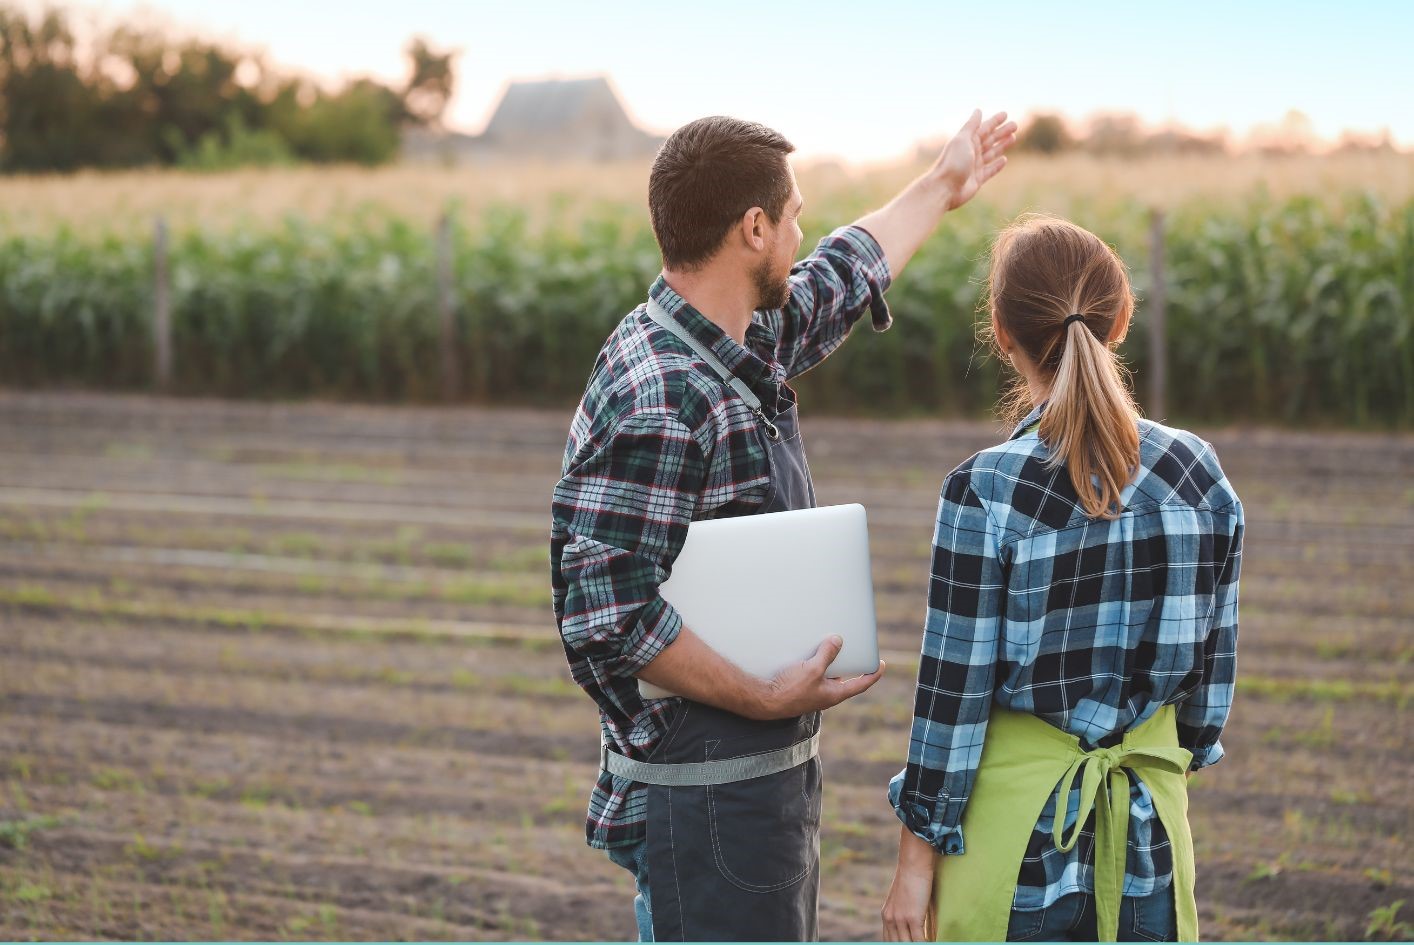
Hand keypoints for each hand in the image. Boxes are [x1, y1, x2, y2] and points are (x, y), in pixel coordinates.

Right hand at [751, 635, 884, 718]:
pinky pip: (813, 673)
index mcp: (834, 694)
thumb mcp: (813, 669)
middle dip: (847, 662)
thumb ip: (827, 655)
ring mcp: (813, 692)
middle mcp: (826, 695)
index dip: (873, 674)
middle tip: (850, 648)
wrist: (765, 700)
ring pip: (827, 674)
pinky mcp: (801, 688)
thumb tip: (838, 641)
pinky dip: (815, 663)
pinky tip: (808, 652)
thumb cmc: (790, 690)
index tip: (881, 665)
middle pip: (843, 677)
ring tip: (827, 645)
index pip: (860, 684)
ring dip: (829, 661)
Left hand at [882, 862, 934, 940]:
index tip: (906, 944)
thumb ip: (902, 913)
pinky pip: (919, 941)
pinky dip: (926, 944)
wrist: (913, 864)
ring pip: (908, 944)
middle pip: (897, 944)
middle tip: (916, 944)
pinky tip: (932, 942)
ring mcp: (900, 919)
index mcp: (886, 915)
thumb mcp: (901, 899)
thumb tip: (912, 926)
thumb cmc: (911, 878)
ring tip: (927, 943)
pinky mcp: (913, 918)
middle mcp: (890, 919)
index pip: (889, 940)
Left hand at [928, 109, 1016, 210]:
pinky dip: (997, 165)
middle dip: (1002, 132)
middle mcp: (971, 152)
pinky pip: (990, 170)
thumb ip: (971, 126)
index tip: (1006, 114)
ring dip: (1002, 145)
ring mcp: (974, 166)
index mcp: (967, 141)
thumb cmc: (953, 162)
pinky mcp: (977, 179)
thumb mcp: (962, 139)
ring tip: (1013, 138)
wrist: (945, 188)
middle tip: (1015, 125)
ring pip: (992, 153)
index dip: (994, 121)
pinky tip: (1004, 159)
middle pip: (989, 139)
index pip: (984, 128)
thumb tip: (978, 110)